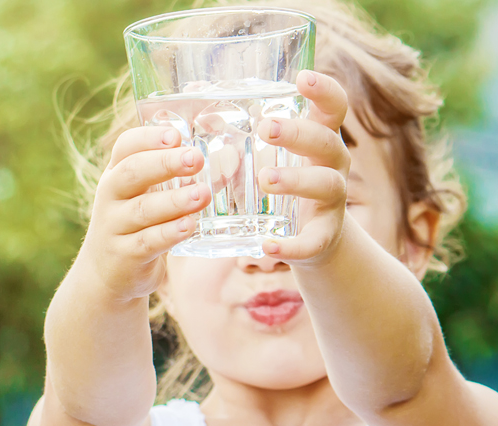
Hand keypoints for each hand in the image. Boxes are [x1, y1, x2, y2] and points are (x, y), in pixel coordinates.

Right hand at [78, 126, 210, 299]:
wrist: (106, 274)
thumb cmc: (137, 227)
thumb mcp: (147, 198)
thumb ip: (177, 181)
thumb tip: (228, 162)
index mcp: (117, 175)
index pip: (126, 147)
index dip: (149, 138)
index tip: (176, 135)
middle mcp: (110, 197)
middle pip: (133, 172)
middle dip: (165, 163)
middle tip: (196, 158)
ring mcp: (114, 227)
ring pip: (143, 209)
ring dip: (175, 200)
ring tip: (202, 194)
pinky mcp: (125, 255)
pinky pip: (148, 242)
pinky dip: (169, 233)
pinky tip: (189, 226)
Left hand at [257, 70, 349, 265]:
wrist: (313, 238)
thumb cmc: (285, 186)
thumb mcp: (269, 155)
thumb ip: (238, 125)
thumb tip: (193, 87)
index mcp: (319, 141)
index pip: (333, 109)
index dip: (324, 91)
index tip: (303, 78)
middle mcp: (332, 167)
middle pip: (327, 142)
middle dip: (299, 133)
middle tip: (265, 128)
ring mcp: (332, 203)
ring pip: (326, 185)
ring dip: (297, 180)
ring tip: (266, 179)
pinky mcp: (324, 236)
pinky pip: (313, 241)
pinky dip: (292, 245)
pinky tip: (267, 245)